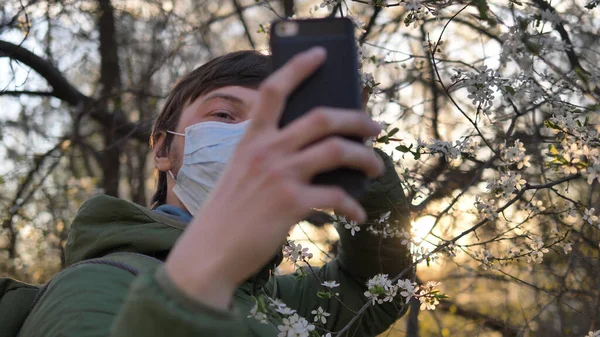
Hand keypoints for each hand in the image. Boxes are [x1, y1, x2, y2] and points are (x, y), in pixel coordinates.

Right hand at [164, 47, 383, 309]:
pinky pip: (337, 197)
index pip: (273, 89)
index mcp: (251, 139)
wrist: (209, 253)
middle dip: (356, 118)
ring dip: (367, 158)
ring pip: (338, 150)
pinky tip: (358, 215)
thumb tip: (321, 152)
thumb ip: (271, 156)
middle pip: (322, 117)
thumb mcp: (241, 173)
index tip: (320, 54)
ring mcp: (279, 175)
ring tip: (376, 167)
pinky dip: (354, 207)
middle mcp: (266, 150)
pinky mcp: (291, 204)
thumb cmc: (228, 213)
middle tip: (374, 127)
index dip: (298, 67)